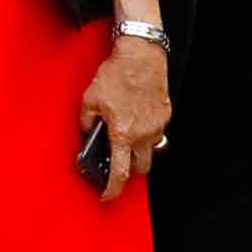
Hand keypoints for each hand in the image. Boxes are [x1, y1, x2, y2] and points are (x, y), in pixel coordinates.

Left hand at [81, 34, 169, 197]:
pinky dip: (147, 132)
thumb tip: (88, 133)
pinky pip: (157, 132)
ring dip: (139, 150)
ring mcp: (157, 125)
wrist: (140, 55)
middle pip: (140, 168)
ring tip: (127, 136)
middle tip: (118, 162)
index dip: (112, 189)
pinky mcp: (165, 114)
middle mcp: (143, 134)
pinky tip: (136, 118)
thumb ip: (86, 122)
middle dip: (129, 170)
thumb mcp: (89, 100)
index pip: (119, 173)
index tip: (107, 196)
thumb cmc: (115, 75)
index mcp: (123, 134)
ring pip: (151, 149)